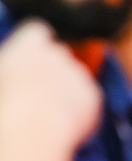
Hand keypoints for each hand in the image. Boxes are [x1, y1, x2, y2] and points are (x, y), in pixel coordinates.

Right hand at [0, 21, 100, 152]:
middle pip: (59, 55)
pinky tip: (62, 121)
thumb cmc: (6, 104)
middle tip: (40, 92)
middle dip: (54, 70)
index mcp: (29, 45)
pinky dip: (80, 108)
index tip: (32, 59)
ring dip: (67, 90)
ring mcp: (78, 74)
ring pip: (75, 78)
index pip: (38, 32)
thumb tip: (19, 70)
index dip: (36, 46)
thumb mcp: (2, 73)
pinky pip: (88, 99)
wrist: (31, 129)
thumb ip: (15, 64)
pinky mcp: (93, 95)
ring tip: (48, 112)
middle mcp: (57, 54)